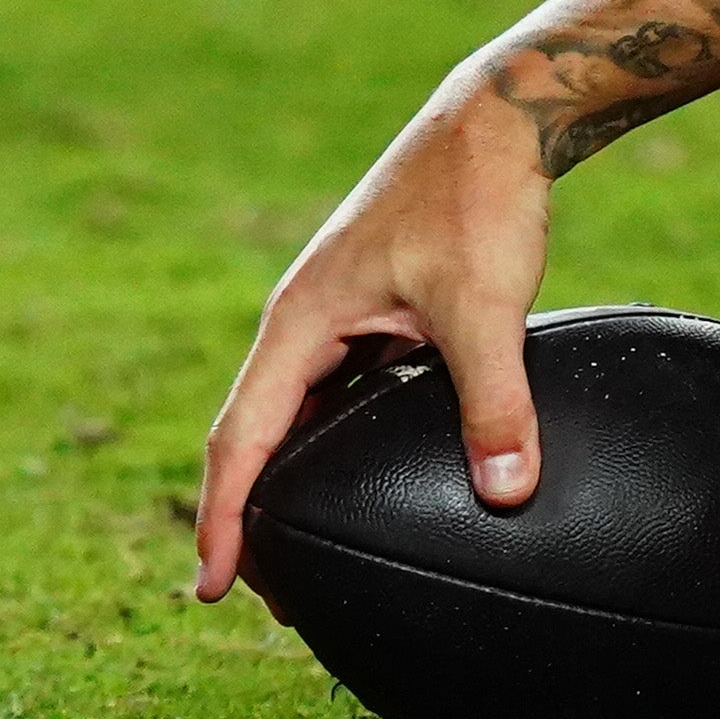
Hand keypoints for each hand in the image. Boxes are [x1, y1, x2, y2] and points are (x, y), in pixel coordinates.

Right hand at [192, 91, 553, 605]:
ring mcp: (338, 316)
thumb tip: (507, 492)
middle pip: (256, 437)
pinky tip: (367, 480)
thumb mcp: (485, 305)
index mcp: (301, 321)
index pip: (241, 439)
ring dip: (294, 481)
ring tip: (309, 551)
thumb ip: (495, 401)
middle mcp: (305, 322)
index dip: (224, 517)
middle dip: (252, 514)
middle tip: (270, 594)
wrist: (498, 124)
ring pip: (298, 417)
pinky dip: (338, 444)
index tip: (212, 586)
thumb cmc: (476, 199)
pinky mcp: (376, 312)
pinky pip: (340, 395)